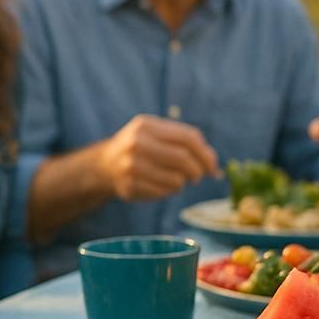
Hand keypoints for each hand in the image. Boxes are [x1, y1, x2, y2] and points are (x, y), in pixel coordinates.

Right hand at [96, 115, 219, 201]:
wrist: (104, 164)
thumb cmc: (142, 148)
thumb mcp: (157, 134)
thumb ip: (185, 142)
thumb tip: (213, 165)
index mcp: (146, 125)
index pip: (188, 138)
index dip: (206, 154)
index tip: (213, 166)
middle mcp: (135, 143)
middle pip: (183, 159)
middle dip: (197, 171)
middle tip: (197, 176)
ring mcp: (129, 165)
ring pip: (175, 180)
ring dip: (181, 183)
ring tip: (173, 179)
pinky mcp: (128, 186)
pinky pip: (163, 193)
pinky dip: (167, 191)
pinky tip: (158, 185)